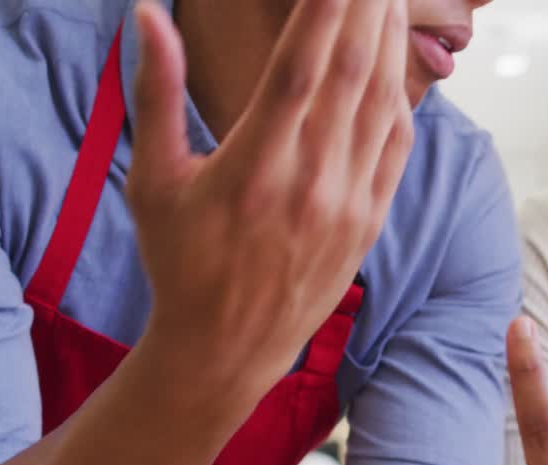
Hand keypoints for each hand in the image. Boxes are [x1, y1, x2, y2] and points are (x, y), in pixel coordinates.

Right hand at [127, 0, 412, 396]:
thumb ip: (155, 94)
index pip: (300, 69)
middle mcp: (311, 183)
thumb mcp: (153, 181)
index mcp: (253, 168)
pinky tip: (393, 65)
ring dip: (389, 44)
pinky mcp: (370, 222)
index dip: (325, 12)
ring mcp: (348, 204)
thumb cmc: (180, 262)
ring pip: (381, 105)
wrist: (227, 348)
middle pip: (351, 75)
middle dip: (365, 9)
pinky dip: (399, 100)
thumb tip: (147, 12)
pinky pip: (395, 148)